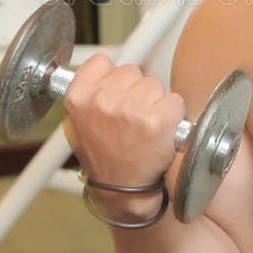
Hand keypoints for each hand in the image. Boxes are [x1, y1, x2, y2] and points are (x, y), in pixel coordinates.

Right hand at [63, 54, 185, 187]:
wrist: (122, 190)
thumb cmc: (103, 157)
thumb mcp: (78, 123)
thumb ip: (88, 93)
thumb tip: (103, 69)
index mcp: (79, 97)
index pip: (101, 62)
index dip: (112, 77)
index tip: (115, 92)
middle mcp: (103, 100)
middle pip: (132, 71)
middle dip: (135, 90)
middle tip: (130, 117)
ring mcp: (130, 109)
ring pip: (154, 84)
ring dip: (154, 102)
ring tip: (143, 126)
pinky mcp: (157, 121)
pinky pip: (174, 101)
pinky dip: (173, 115)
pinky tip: (159, 131)